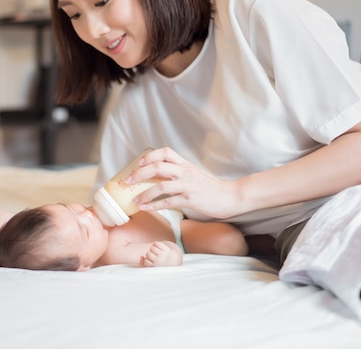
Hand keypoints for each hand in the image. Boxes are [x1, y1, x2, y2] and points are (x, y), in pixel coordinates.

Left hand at [127, 147, 242, 218]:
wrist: (231, 197)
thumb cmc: (211, 188)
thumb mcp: (193, 175)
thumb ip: (178, 173)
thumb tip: (157, 176)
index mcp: (185, 164)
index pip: (165, 152)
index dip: (149, 156)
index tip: (138, 163)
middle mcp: (185, 172)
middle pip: (158, 166)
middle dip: (140, 173)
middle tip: (129, 180)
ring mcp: (188, 185)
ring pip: (161, 185)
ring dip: (144, 193)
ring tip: (135, 200)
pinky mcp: (190, 199)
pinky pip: (168, 202)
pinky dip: (154, 205)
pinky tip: (145, 208)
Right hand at [140, 241, 182, 266]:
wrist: (174, 260)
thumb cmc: (160, 263)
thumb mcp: (152, 267)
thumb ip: (143, 264)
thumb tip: (141, 256)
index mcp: (156, 267)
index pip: (146, 262)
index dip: (147, 260)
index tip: (151, 261)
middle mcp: (160, 261)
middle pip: (148, 254)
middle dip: (149, 254)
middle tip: (154, 255)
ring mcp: (163, 255)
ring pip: (152, 248)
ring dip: (152, 249)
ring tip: (156, 251)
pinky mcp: (166, 249)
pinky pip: (156, 243)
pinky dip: (155, 243)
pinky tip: (158, 247)